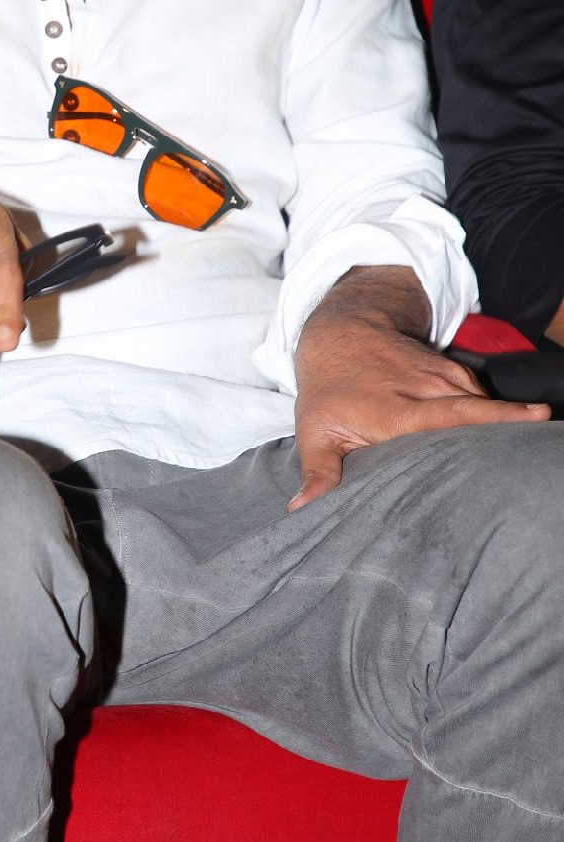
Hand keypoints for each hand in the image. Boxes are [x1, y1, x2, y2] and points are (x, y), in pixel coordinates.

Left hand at [289, 269, 548, 510]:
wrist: (341, 332)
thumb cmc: (327, 390)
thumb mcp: (314, 431)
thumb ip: (317, 471)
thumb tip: (301, 510)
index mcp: (396, 410)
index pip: (452, 416)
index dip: (493, 419)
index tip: (533, 420)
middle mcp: (428, 390)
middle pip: (480, 413)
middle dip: (515, 425)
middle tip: (542, 441)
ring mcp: (445, 378)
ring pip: (484, 410)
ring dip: (501, 433)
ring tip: (514, 463)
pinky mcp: (457, 375)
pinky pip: (482, 403)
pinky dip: (490, 422)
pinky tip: (494, 446)